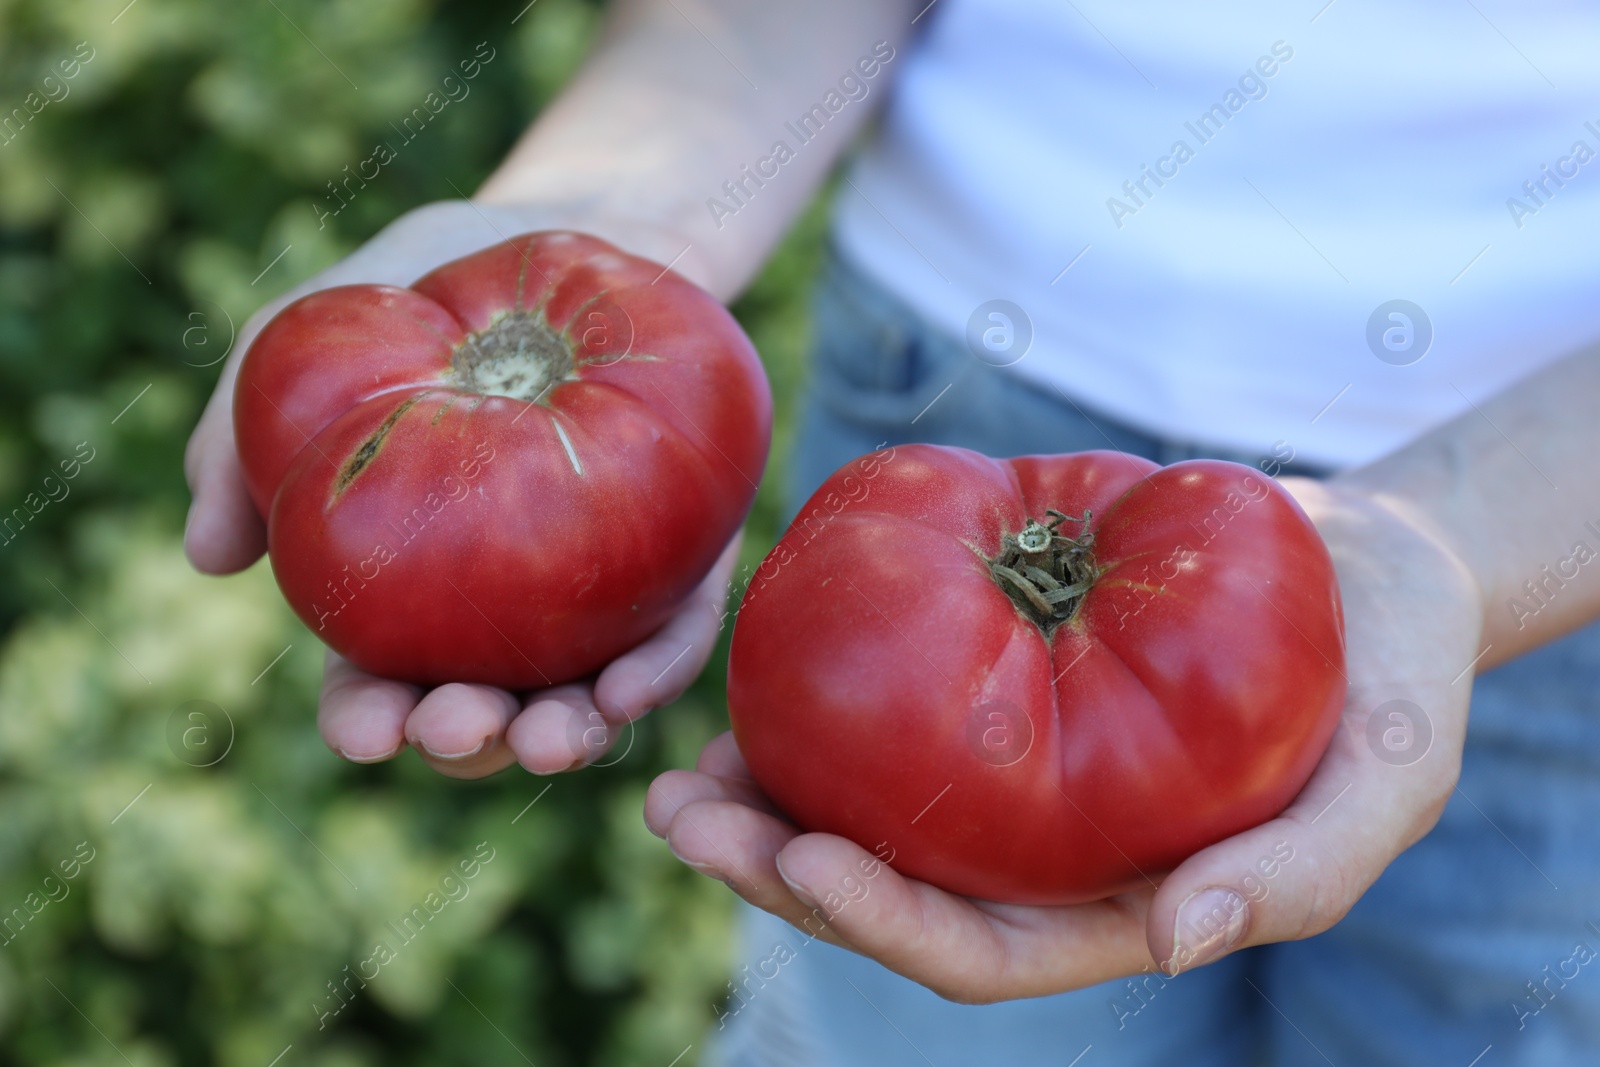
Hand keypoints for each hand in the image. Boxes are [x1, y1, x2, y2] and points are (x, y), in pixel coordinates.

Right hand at [184, 199, 731, 776]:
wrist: (584, 221)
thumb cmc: (438, 282)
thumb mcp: (323, 330)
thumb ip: (244, 430)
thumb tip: (208, 558)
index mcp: (409, 576)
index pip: (378, 674)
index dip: (365, 718)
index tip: (363, 735)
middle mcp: (503, 600)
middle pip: (482, 706)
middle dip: (465, 741)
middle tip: (457, 728)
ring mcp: (597, 587)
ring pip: (580, 697)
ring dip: (564, 737)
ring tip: (551, 741)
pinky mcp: (681, 556)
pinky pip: (673, 635)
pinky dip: (653, 675)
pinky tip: (628, 689)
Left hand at [645, 479, 1483, 1001]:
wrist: (1369, 573)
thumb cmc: (1394, 684)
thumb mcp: (1387, 779)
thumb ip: (1300, 870)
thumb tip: (1174, 940)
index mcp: (1114, 904)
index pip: (978, 949)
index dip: (883, 922)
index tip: (797, 863)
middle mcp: (1044, 854)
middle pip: (890, 887)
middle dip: (777, 866)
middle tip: (679, 814)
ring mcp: (1014, 775)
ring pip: (870, 806)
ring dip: (768, 794)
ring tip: (681, 761)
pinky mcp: (998, 684)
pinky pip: (895, 704)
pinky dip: (822, 696)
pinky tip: (758, 662)